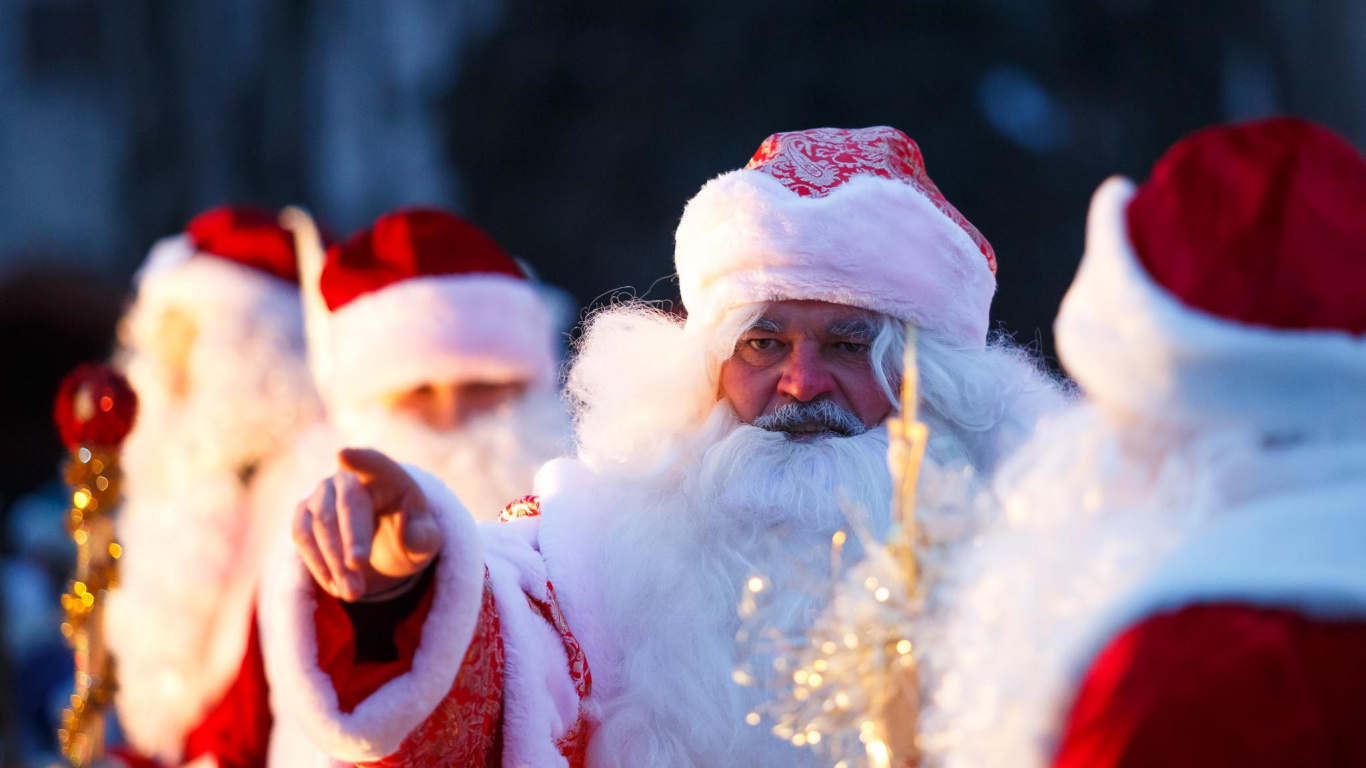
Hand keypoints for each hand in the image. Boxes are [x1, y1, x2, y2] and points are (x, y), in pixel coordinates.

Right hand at [292, 448, 442, 600]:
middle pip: (345, 504)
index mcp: (386, 475)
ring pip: (319, 524)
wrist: (383, 541)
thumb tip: (406, 532)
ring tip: (353, 593)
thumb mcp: (425, 539)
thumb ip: (423, 536)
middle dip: (351, 539)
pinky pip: (302, 537)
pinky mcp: (303, 514)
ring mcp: (322, 494)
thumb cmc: (408, 532)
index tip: (344, 455)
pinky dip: (317, 564)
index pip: (373, 462)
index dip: (360, 459)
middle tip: (358, 569)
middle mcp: (349, 477)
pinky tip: (335, 587)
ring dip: (334, 561)